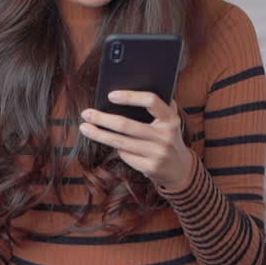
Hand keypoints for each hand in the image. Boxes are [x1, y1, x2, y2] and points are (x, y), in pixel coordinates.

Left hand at [78, 91, 194, 189]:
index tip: (111, 95)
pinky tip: (113, 145)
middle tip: (86, 113)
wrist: (180, 169)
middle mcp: (165, 136)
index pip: (151, 101)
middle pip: (127, 125)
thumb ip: (156, 108)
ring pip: (120, 142)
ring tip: (85, 128)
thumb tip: (123, 96)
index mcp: (170, 118)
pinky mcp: (150, 167)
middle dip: (103, 118)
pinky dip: (117, 149)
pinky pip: (125, 155)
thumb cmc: (167, 138)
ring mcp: (158, 153)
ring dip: (99, 134)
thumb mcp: (169, 121)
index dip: (130, 97)